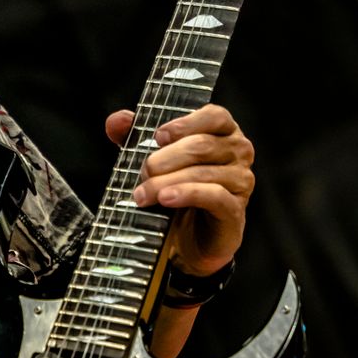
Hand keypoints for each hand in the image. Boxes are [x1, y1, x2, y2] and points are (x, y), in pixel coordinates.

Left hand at [106, 102, 254, 275]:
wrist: (187, 240)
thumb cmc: (175, 190)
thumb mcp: (152, 160)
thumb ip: (134, 137)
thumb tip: (116, 120)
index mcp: (224, 132)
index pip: (215, 116)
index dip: (186, 123)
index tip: (157, 137)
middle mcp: (238, 152)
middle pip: (203, 146)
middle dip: (166, 159)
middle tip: (142, 172)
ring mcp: (241, 181)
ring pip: (203, 172)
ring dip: (167, 181)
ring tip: (142, 194)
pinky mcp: (235, 209)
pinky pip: (213, 196)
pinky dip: (186, 194)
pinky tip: (166, 198)